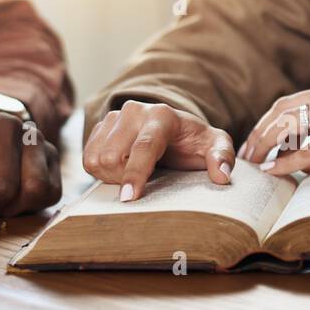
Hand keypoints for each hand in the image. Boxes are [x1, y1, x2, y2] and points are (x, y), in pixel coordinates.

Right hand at [82, 100, 233, 200]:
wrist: (175, 129)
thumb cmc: (195, 142)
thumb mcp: (216, 146)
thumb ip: (222, 156)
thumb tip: (222, 176)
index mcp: (163, 115)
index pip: (145, 147)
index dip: (135, 174)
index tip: (129, 198)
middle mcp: (135, 111)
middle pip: (113, 156)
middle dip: (124, 178)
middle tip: (142, 184)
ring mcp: (114, 116)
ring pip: (96, 158)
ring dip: (111, 176)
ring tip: (132, 175)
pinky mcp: (100, 126)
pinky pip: (87, 158)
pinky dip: (100, 171)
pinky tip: (120, 170)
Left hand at [238, 81, 309, 176]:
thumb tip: (302, 162)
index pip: (291, 102)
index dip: (267, 123)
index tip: (253, 144)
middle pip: (283, 108)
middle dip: (259, 132)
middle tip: (244, 156)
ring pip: (291, 123)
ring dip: (267, 144)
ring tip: (253, 164)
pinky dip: (289, 159)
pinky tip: (275, 171)